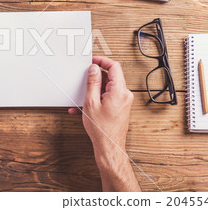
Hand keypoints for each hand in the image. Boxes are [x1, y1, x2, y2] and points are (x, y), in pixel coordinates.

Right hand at [68, 56, 139, 190]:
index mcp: (119, 91)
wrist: (109, 146)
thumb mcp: (91, 102)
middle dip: (95, 77)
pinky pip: (108, 96)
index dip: (102, 60)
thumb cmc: (102, 129)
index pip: (114, 66)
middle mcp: (125, 95)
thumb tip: (93, 69)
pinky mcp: (120, 107)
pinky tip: (85, 106)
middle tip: (84, 79)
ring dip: (94, 90)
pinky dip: (97, 98)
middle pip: (111, 76)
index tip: (93, 60)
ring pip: (108, 87)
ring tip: (82, 97)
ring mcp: (124, 101)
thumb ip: (92, 83)